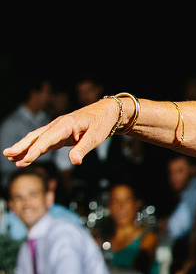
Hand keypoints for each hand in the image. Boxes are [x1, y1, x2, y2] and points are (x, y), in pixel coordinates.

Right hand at [4, 98, 119, 166]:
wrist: (107, 112)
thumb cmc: (102, 123)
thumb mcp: (96, 136)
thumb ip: (83, 148)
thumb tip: (75, 162)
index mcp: (66, 124)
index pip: (47, 138)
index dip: (36, 150)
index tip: (25, 159)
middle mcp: (58, 125)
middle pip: (37, 136)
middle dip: (22, 146)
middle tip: (8, 154)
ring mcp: (57, 129)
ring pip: (37, 138)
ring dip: (24, 147)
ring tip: (10, 157)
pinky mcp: (60, 134)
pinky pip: (44, 142)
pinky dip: (34, 149)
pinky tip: (25, 156)